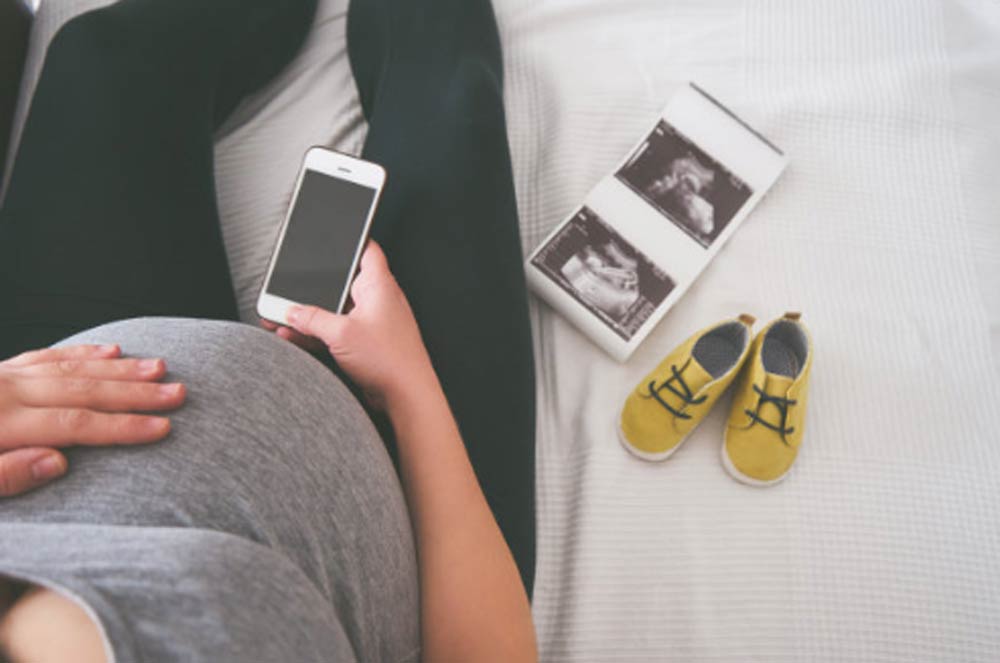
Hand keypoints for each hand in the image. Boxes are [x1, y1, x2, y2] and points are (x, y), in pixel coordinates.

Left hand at [0, 344, 185, 496]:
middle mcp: (4, 392)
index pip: (74, 424)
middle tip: (177, 392)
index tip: (162, 428)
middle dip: (136, 393)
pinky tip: (111, 350)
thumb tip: (58, 463)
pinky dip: (82, 353)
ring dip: (120, 369)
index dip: (122, 427)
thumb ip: (5, 475)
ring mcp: (2, 376)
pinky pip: (47, 355)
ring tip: (158, 368)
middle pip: (83, 390)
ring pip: (72, 368)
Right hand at [262, 241, 435, 410]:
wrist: (406, 396)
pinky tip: (295, 336)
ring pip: (336, 310)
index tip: (331, 237)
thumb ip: (312, 319)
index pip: (367, 250)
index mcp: (379, 285)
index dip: (350, 240)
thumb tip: (292, 311)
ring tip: (282, 317)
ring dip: (312, 315)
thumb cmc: (390, 360)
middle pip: (342, 283)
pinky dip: (319, 333)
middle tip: (288, 288)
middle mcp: (378, 300)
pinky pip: (338, 332)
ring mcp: (373, 322)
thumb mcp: (341, 334)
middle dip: (315, 287)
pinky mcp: (367, 343)